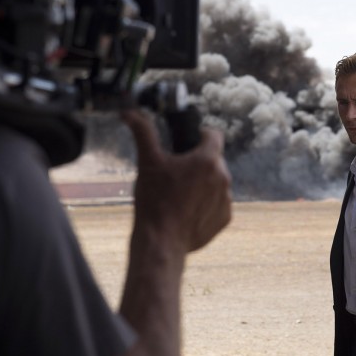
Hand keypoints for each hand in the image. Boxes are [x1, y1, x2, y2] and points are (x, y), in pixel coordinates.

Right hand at [122, 109, 231, 252]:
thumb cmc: (154, 200)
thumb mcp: (147, 162)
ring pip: (217, 182)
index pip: (214, 135)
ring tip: (181, 193)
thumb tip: (129, 113)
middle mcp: (223, 177)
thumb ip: (143, 133)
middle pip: (214, 160)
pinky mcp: (225, 218)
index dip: (201, 135)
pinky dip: (206, 204)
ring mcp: (226, 199)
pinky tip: (187, 210)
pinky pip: (218, 204)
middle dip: (199, 162)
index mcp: (208, 160)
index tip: (188, 142)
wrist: (161, 241)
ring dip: (204, 183)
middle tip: (177, 172)